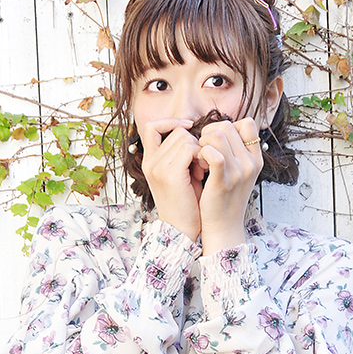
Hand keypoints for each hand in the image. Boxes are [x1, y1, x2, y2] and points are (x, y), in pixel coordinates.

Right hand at [139, 119, 201, 241]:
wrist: (181, 231)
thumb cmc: (186, 205)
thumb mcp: (180, 175)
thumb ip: (181, 155)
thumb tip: (194, 133)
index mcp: (149, 161)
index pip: (153, 126)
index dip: (171, 122)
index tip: (189, 128)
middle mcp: (150, 162)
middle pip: (176, 131)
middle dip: (194, 143)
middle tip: (200, 165)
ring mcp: (158, 167)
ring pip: (185, 137)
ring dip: (199, 151)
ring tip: (201, 171)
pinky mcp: (170, 174)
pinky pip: (190, 148)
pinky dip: (201, 156)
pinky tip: (202, 173)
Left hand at [197, 117, 263, 257]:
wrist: (224, 227)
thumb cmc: (225, 199)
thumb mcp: (239, 173)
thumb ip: (236, 152)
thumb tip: (221, 130)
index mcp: (256, 159)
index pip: (247, 123)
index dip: (228, 127)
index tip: (217, 142)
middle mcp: (251, 163)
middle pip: (228, 126)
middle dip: (209, 133)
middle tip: (203, 150)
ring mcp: (239, 172)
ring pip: (218, 134)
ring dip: (203, 142)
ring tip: (201, 158)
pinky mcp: (223, 181)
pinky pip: (213, 153)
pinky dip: (202, 153)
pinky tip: (200, 164)